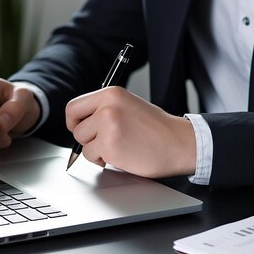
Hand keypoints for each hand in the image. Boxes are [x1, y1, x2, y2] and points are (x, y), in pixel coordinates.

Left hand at [66, 86, 195, 177]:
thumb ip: (105, 109)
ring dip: (96, 150)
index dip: (74, 121)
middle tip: (101, 142)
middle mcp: (107, 106)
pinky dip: (102, 160)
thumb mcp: (129, 106)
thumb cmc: (157, 129)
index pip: (74, 106)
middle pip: (76, 126)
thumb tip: (81, 122)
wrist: (179, 143)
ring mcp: (107, 125)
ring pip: (83, 143)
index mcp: (111, 93)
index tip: (80, 128)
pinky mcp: (109, 145)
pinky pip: (91, 156)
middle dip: (85, 138)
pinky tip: (120, 156)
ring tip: (117, 148)